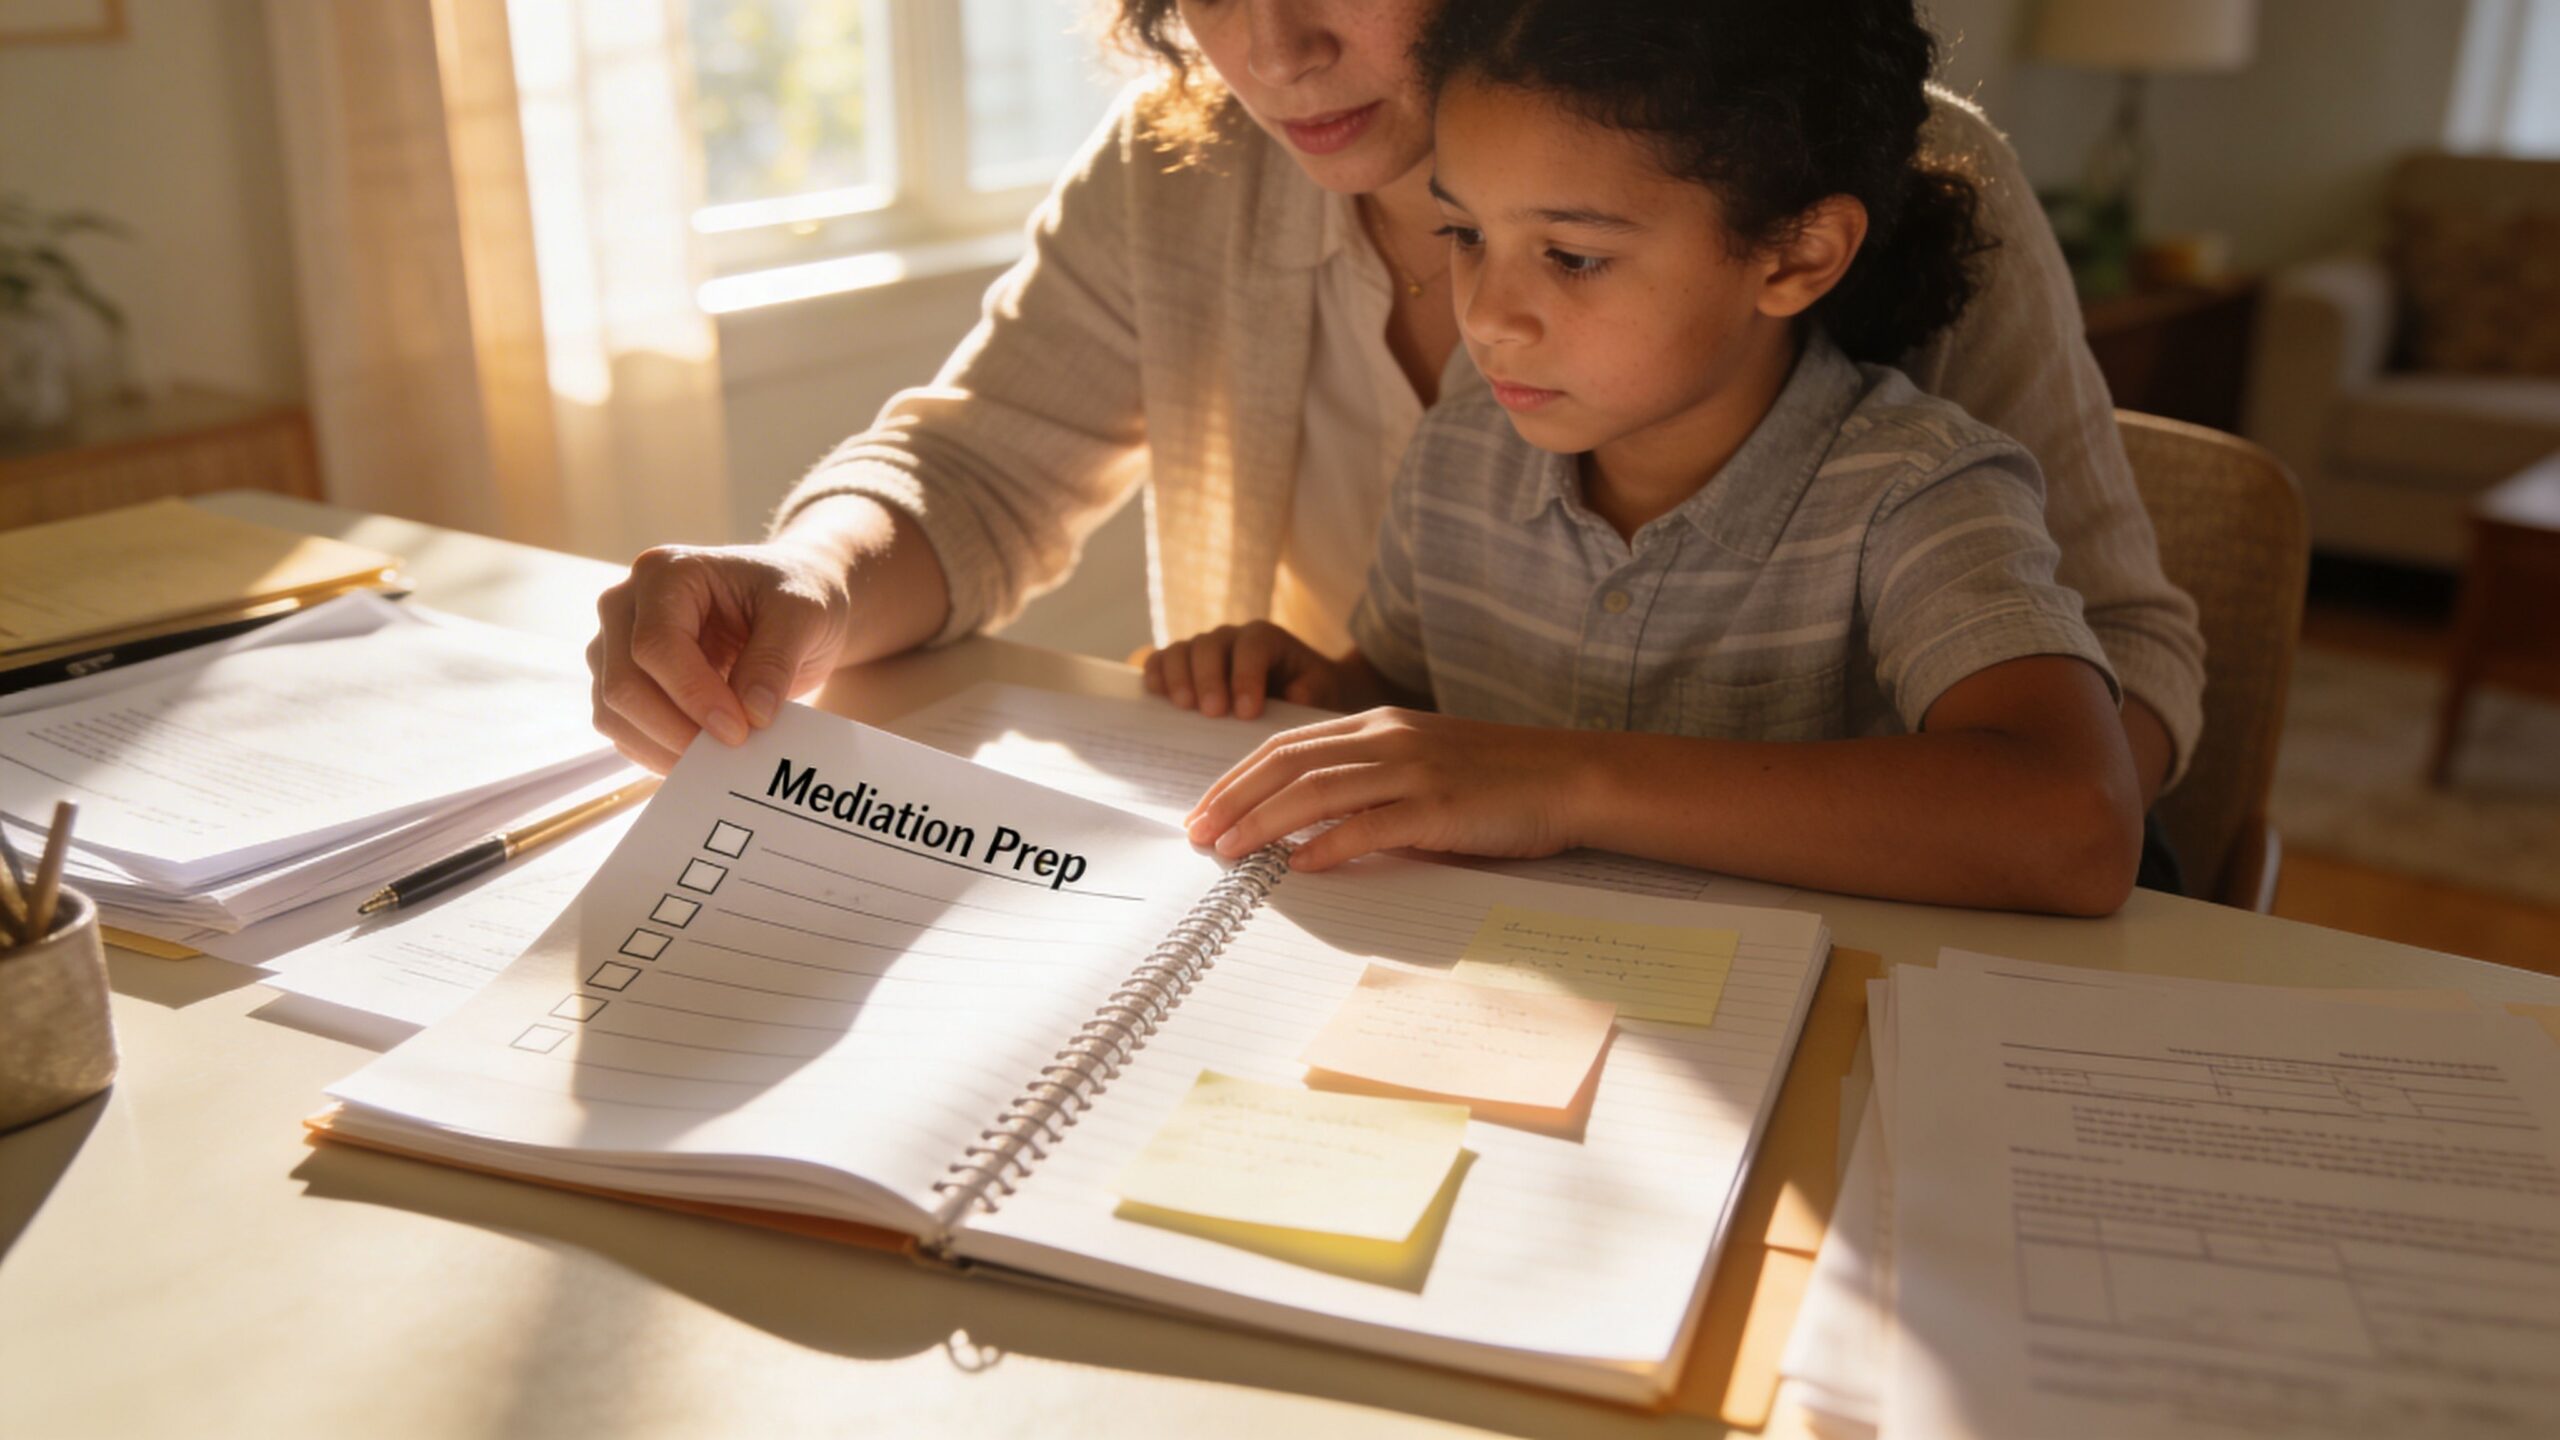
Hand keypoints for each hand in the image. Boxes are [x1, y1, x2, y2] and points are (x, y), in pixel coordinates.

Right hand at [587, 539, 854, 772]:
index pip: (655, 645)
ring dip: (662, 748)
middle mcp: (626, 605)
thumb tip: (751, 715)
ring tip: (719, 762)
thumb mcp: (803, 613)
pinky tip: (701, 760)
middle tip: (730, 752)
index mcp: (666, 573)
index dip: (692, 695)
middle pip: (624, 682)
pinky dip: (656, 753)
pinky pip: (622, 729)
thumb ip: (776, 660)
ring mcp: (616, 645)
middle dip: (675, 729)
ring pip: (612, 712)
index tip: (738, 731)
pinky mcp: (624, 682)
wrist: (788, 605)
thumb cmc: (794, 594)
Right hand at [1142, 621, 1346, 718]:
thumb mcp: (1320, 692)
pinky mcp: (1185, 666)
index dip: (1246, 677)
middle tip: (1213, 713)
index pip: (1252, 647)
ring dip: (1178, 677)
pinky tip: (1156, 696)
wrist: (1299, 690)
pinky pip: (1161, 661)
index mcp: (1267, 638)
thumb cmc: (1310, 692)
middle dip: (1209, 678)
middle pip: (1211, 645)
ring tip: (1185, 708)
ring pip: (1182, 650)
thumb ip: (1310, 694)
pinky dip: (1155, 674)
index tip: (1246, 713)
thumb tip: (1292, 698)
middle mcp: (1232, 637)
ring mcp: (1204, 649)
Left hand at [1182, 708, 1588, 869]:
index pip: (1287, 745)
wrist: (1570, 776)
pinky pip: (1368, 826)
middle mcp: (1388, 739)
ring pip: (1315, 792)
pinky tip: (1297, 867)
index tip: (1204, 808)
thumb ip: (1369, 786)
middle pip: (1286, 763)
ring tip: (1228, 851)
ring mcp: (1412, 770)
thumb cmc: (1497, 780)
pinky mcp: (1438, 808)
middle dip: (1232, 799)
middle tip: (1196, 833)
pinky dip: (1327, 846)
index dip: (1237, 777)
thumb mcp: (1423, 766)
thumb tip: (1308, 828)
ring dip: (1262, 823)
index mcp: (1379, 724)